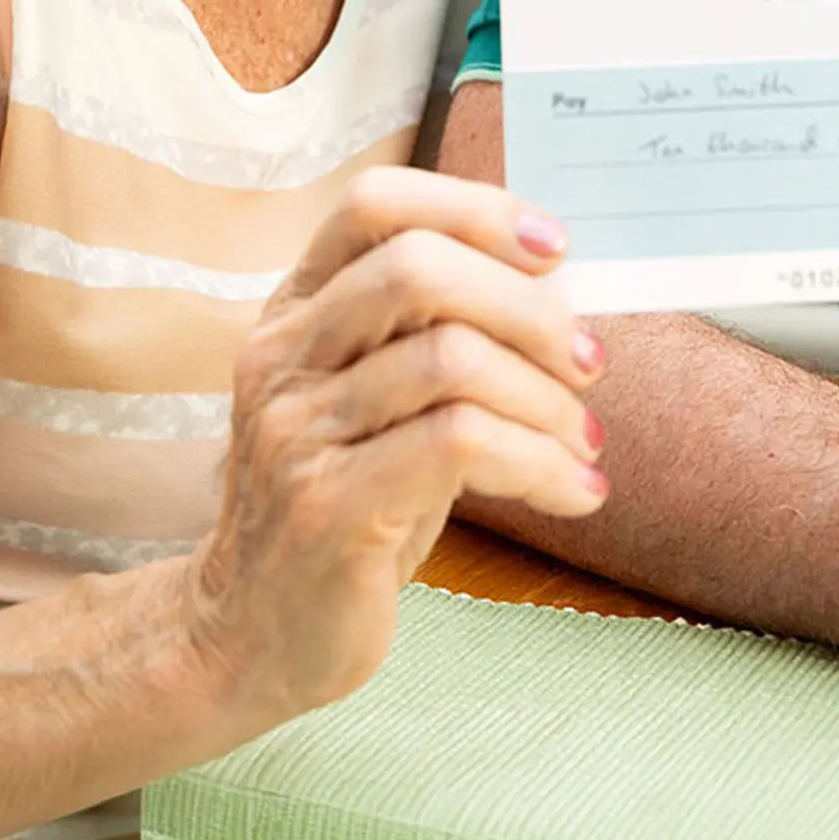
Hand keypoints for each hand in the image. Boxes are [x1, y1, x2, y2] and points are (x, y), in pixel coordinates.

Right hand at [175, 168, 606, 729]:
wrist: (250, 634)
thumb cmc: (344, 506)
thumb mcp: (378, 404)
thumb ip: (435, 336)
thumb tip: (559, 289)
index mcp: (295, 312)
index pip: (374, 205)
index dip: (475, 209)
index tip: (555, 251)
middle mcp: (284, 357)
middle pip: (419, 269)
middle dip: (530, 309)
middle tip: (588, 364)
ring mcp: (298, 432)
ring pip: (452, 360)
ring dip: (547, 400)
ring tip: (582, 442)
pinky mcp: (329, 507)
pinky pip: (461, 446)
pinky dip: (541, 462)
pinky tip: (571, 492)